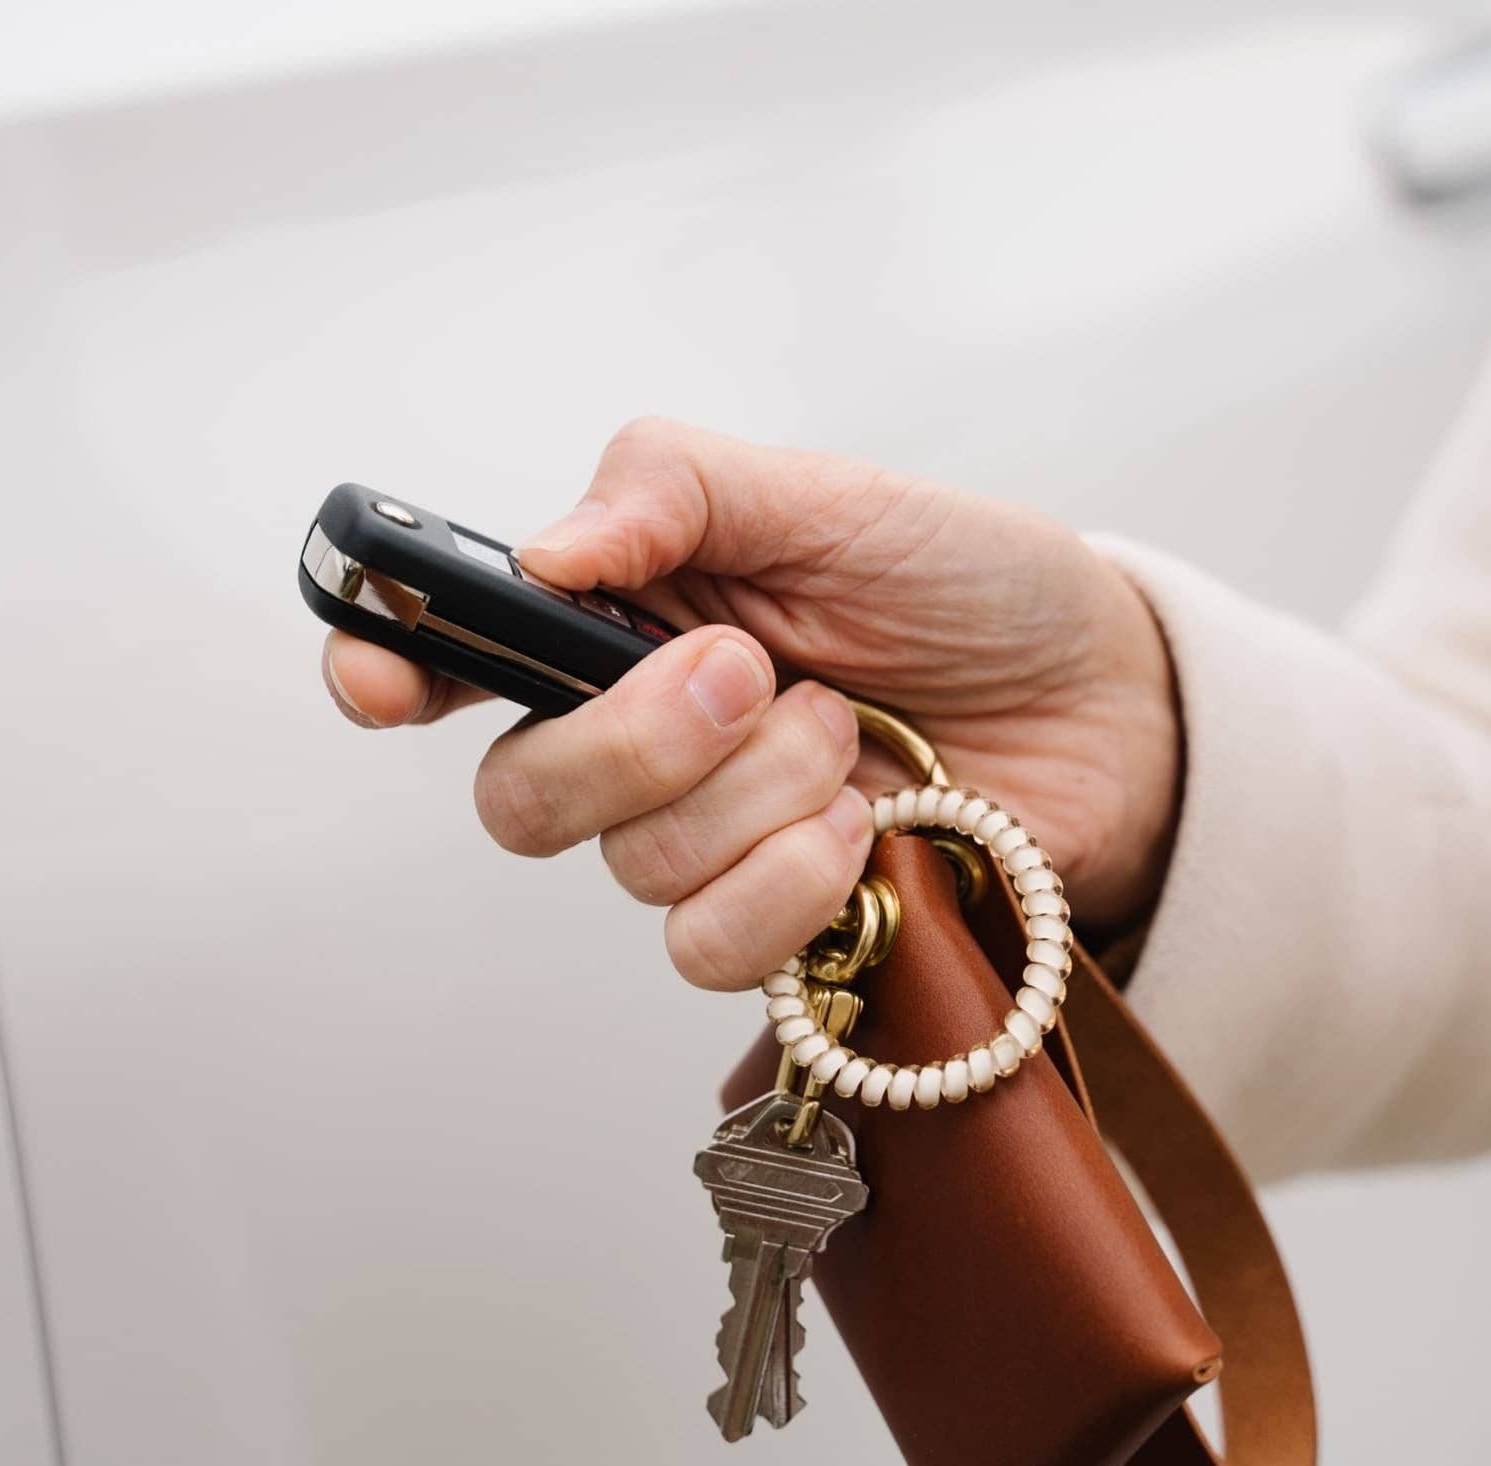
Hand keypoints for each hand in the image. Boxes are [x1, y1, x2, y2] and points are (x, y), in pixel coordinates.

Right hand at [321, 418, 1180, 987]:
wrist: (1108, 707)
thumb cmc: (972, 588)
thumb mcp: (830, 496)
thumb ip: (675, 491)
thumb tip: (541, 551)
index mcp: (630, 622)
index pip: (460, 660)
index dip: (389, 671)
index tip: (383, 684)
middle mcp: (647, 743)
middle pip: (523, 797)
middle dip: (633, 741)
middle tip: (751, 674)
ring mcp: (708, 844)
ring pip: (633, 875)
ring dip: (753, 803)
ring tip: (851, 741)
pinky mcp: (777, 930)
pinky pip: (712, 949)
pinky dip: (791, 887)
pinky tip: (865, 835)